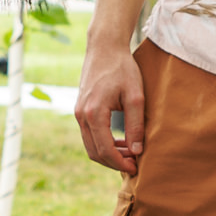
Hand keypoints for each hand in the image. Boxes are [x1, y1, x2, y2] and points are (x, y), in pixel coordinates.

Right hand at [73, 39, 144, 173]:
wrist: (104, 48)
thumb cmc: (122, 69)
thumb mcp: (136, 96)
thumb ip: (135, 125)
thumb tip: (137, 151)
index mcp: (94, 113)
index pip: (105, 150)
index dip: (120, 163)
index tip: (136, 168)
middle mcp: (82, 116)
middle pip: (95, 152)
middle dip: (114, 162)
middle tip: (135, 163)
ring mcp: (78, 113)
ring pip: (90, 146)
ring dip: (109, 154)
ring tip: (131, 153)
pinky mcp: (81, 110)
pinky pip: (89, 135)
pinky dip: (104, 144)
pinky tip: (121, 142)